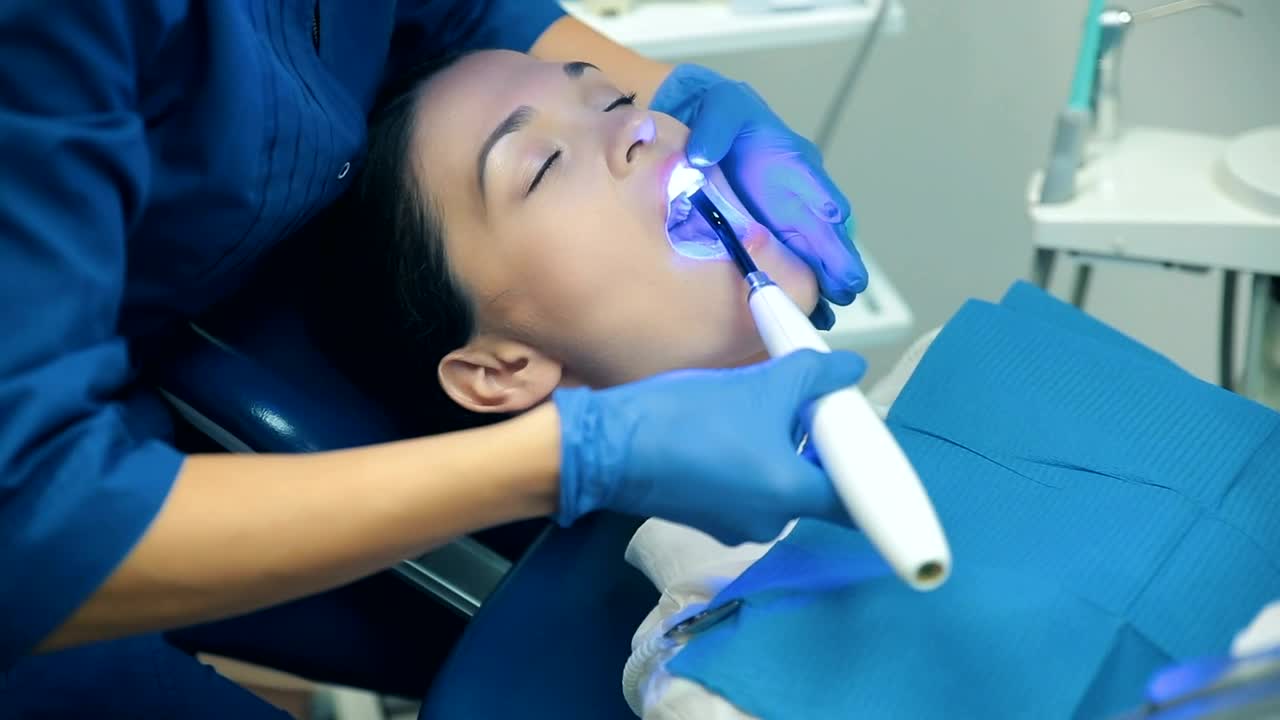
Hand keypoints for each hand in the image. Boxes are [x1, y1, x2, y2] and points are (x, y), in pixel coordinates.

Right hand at [552, 350, 865, 544]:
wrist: (606, 446)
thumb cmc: (686, 421)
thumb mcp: (759, 386)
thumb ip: (815, 376)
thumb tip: (849, 370)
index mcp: (791, 497)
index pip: (856, 500)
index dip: (869, 469)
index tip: (866, 436)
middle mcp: (770, 520)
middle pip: (818, 486)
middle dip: (820, 445)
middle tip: (816, 401)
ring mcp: (735, 522)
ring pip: (781, 482)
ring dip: (784, 447)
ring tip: (768, 402)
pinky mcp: (707, 514)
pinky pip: (749, 485)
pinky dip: (754, 458)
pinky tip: (736, 422)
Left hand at [650, 65, 866, 329]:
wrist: (704, 123)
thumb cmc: (720, 114)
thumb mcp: (720, 109)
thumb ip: (715, 129)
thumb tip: (700, 157)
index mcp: (793, 166)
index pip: (818, 197)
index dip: (827, 224)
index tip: (834, 245)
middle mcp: (799, 195)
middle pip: (826, 234)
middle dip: (836, 262)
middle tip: (844, 291)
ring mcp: (788, 216)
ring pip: (814, 253)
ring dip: (822, 282)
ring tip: (825, 314)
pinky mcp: (772, 232)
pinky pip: (794, 261)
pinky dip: (801, 285)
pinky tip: (805, 311)